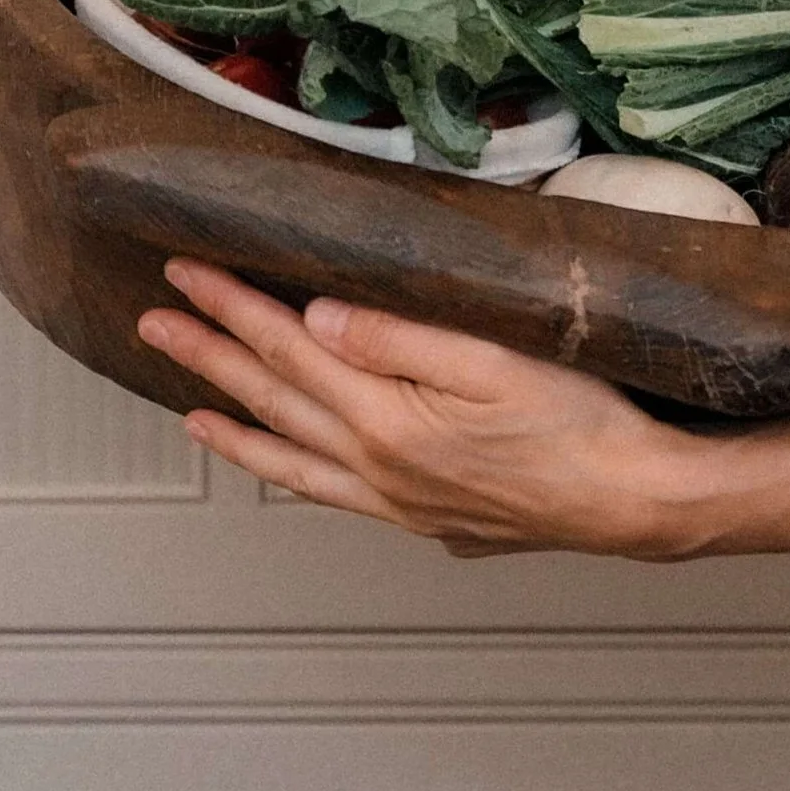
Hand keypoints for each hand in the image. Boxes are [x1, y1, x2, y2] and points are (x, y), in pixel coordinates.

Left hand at [136, 261, 688, 555]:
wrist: (633, 500)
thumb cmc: (580, 423)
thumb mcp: (495, 360)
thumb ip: (398, 339)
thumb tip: (315, 319)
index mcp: (387, 420)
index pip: (288, 348)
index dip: (233, 307)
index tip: (186, 274)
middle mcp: (377, 467)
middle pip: (275, 401)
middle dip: (211, 356)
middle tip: (156, 325)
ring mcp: (397, 500)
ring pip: (292, 460)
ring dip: (236, 428)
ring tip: (190, 411)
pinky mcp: (424, 516)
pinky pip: (330, 494)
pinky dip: (291, 474)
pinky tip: (287, 465)